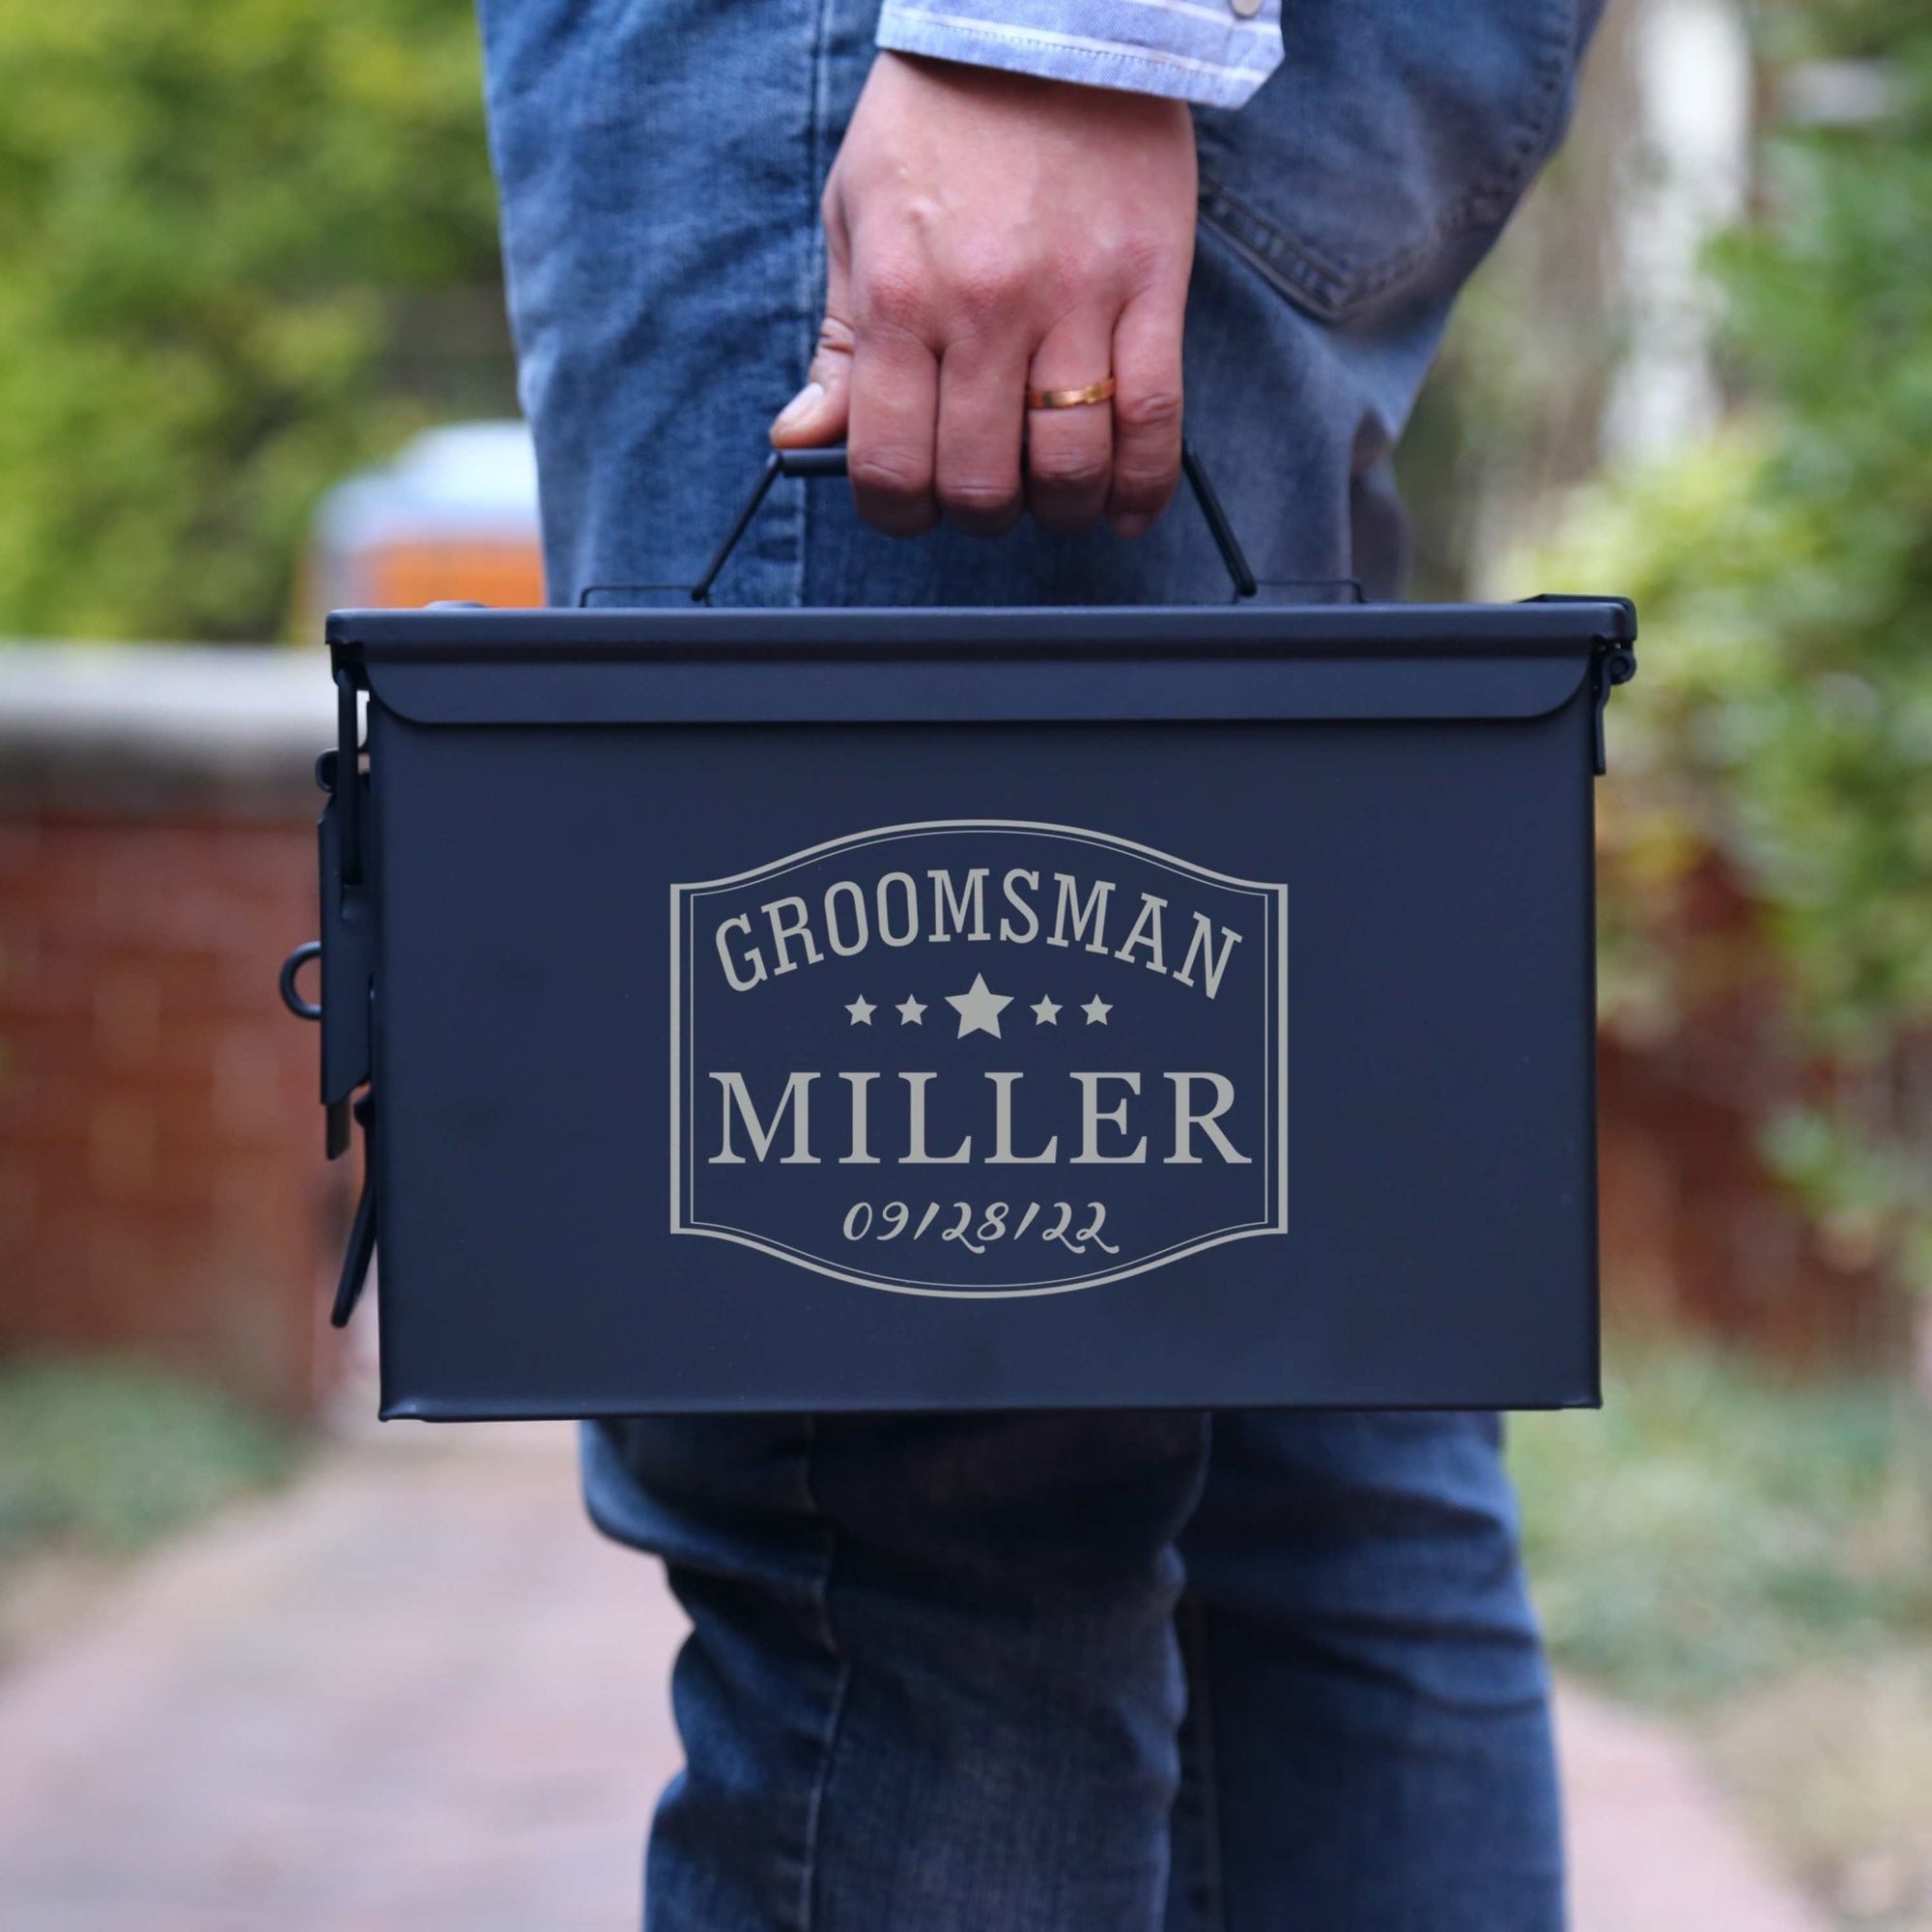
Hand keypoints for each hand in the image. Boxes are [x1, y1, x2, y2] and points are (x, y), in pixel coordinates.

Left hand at [770, 52, 1196, 540]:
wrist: (1042, 13)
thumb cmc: (935, 119)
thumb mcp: (856, 217)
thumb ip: (837, 343)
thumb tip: (802, 441)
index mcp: (899, 296)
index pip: (890, 463)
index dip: (896, 512)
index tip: (909, 508)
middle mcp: (984, 308)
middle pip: (983, 482)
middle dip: (977, 515)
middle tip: (983, 496)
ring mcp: (1073, 300)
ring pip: (1071, 465)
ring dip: (1060, 509)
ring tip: (1053, 497)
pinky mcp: (1150, 284)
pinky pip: (1156, 416)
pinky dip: (1143, 485)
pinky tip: (1124, 508)